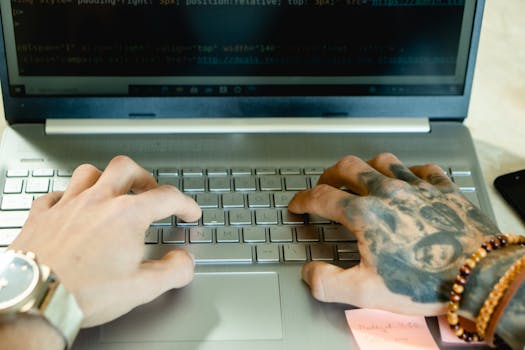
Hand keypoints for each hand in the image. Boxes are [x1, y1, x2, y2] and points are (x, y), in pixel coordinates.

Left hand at [9, 156, 201, 326]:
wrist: (34, 299)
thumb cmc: (83, 292)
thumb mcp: (142, 288)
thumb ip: (173, 271)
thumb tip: (185, 261)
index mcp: (126, 215)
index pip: (167, 197)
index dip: (185, 204)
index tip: (189, 212)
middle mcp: (97, 202)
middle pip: (126, 168)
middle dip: (144, 177)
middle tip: (150, 191)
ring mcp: (67, 205)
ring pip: (88, 172)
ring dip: (105, 178)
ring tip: (112, 191)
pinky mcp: (41, 216)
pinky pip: (55, 194)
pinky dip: (67, 196)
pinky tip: (71, 206)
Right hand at [289, 153, 499, 314]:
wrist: (480, 277)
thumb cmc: (427, 283)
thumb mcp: (366, 292)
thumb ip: (328, 282)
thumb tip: (309, 272)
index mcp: (366, 215)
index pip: (321, 197)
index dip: (302, 200)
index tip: (298, 205)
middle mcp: (388, 193)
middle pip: (347, 168)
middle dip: (329, 174)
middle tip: (324, 184)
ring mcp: (417, 187)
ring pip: (382, 160)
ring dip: (365, 166)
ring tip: (360, 174)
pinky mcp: (443, 188)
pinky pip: (422, 168)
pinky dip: (409, 170)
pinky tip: (408, 177)